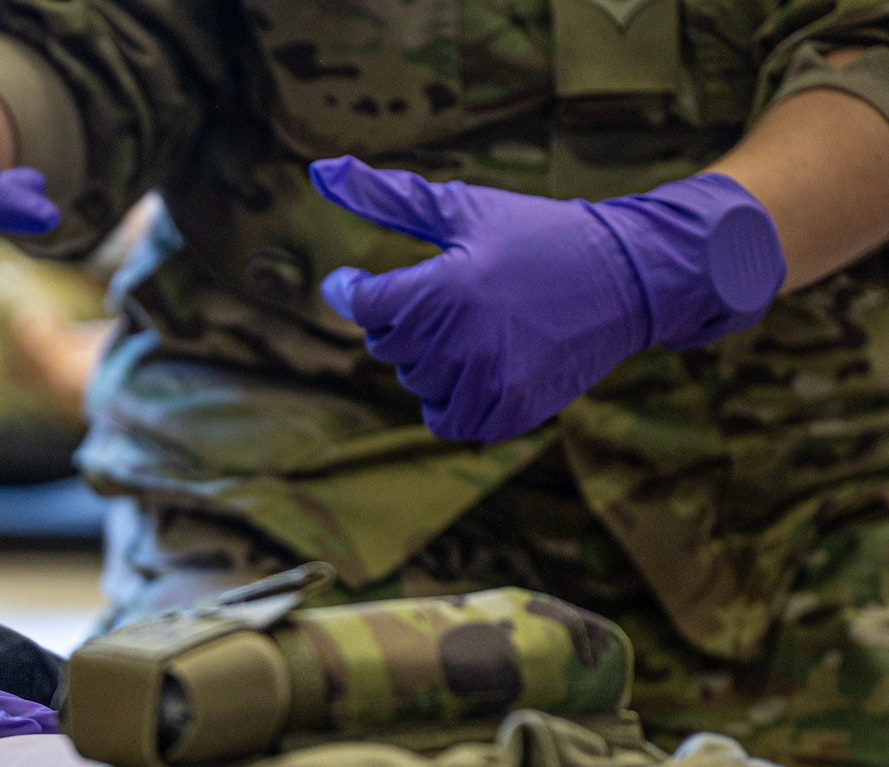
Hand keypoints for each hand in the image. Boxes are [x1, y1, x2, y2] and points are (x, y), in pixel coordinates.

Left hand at [311, 156, 784, 443]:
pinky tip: (484, 363)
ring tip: (482, 325)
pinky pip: (448, 419)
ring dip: (434, 360)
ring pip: (416, 384)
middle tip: (461, 295)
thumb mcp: (461, 208)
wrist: (625, 278)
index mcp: (440, 290)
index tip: (362, 280)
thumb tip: (318, 170)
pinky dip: (455, 398)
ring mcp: (485, 384)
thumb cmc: (535, 234)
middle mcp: (457, 344)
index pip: (364, 306)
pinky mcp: (508, 413)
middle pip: (388, 347)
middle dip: (410, 322)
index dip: (359, 291)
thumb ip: (386, 197)